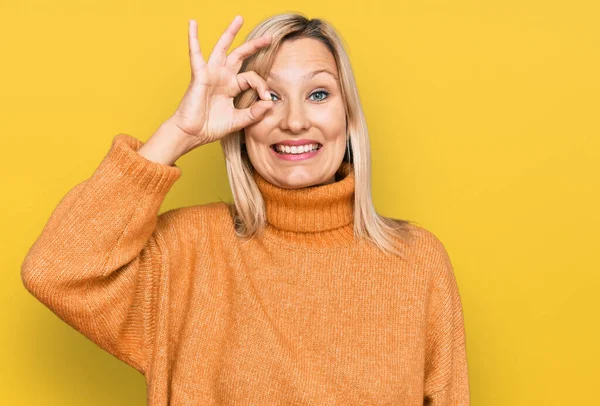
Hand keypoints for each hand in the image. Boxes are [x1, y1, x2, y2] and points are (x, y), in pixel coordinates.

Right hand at [170, 16, 273, 148]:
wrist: (192, 134)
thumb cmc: (211, 127)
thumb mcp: (238, 120)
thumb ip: (254, 113)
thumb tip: (270, 103)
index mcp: (231, 87)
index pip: (251, 78)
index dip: (262, 86)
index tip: (267, 99)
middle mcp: (222, 77)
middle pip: (240, 56)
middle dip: (254, 46)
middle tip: (269, 38)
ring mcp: (211, 74)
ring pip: (222, 48)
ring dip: (230, 33)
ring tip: (239, 19)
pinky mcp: (200, 74)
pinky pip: (196, 53)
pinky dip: (193, 38)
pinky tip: (193, 23)